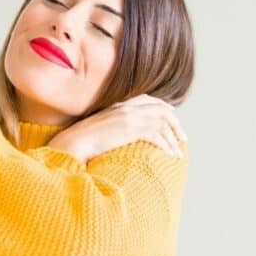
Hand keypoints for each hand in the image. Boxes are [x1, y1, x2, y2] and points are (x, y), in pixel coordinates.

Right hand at [48, 94, 186, 161]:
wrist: (72, 143)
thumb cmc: (80, 141)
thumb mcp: (98, 127)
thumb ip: (111, 125)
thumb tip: (118, 135)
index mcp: (119, 105)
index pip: (148, 99)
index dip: (163, 107)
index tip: (171, 118)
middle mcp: (126, 107)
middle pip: (161, 109)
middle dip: (175, 124)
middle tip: (182, 138)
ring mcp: (129, 116)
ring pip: (163, 122)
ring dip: (174, 138)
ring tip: (178, 152)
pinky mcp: (131, 128)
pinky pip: (157, 135)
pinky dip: (168, 145)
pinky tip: (171, 155)